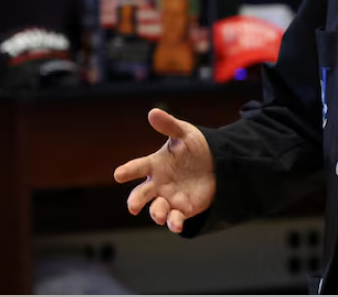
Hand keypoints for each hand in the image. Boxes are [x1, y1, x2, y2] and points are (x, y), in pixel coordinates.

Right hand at [113, 108, 215, 233]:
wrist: (218, 163)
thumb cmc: (195, 148)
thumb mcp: (185, 133)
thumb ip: (169, 125)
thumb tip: (152, 112)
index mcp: (155, 164)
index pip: (137, 167)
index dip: (127, 171)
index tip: (118, 174)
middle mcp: (158, 184)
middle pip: (140, 195)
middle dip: (135, 201)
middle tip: (133, 206)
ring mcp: (169, 198)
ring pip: (156, 210)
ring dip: (156, 213)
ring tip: (160, 214)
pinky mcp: (183, 209)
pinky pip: (175, 219)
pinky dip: (174, 223)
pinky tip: (176, 224)